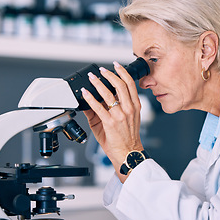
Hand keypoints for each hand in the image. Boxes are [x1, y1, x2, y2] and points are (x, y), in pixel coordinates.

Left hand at [81, 62, 143, 181]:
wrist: (128, 154)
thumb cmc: (126, 138)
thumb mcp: (124, 119)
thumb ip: (114, 107)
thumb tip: (98, 97)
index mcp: (135, 106)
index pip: (130, 84)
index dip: (122, 72)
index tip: (116, 66)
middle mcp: (129, 108)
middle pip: (120, 84)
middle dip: (109, 74)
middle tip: (101, 70)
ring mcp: (120, 115)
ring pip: (108, 93)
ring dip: (98, 83)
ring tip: (91, 78)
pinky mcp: (110, 122)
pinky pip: (98, 106)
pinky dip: (90, 97)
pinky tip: (85, 92)